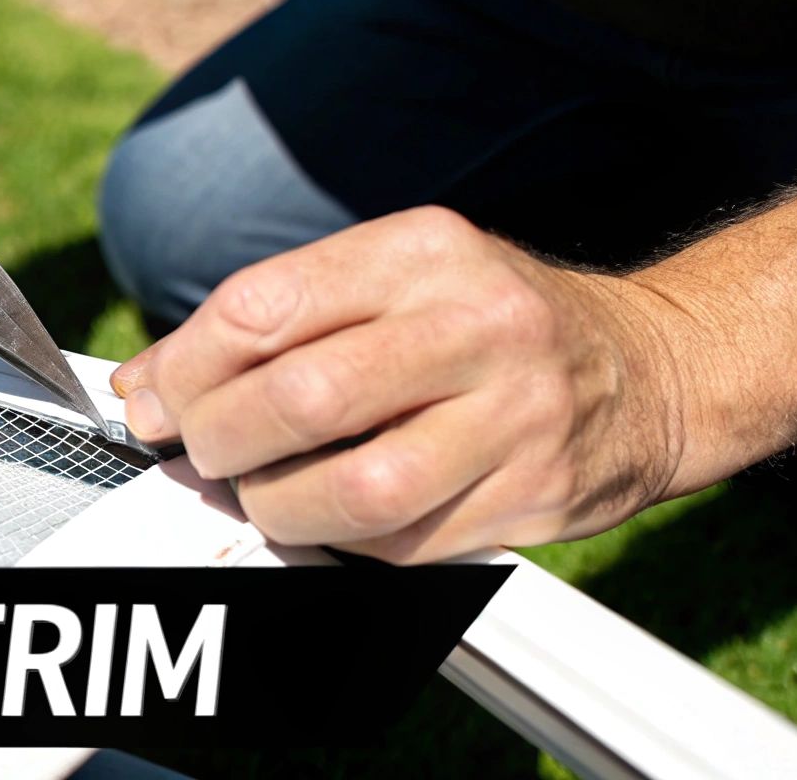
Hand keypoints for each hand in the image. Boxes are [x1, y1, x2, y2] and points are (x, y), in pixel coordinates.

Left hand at [111, 206, 702, 562]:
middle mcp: (474, 324)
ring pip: (350, 490)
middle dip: (216, 440)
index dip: (182, 367)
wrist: (649, 368)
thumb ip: (272, 319)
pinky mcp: (534, 494)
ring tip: (259, 491)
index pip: (262, 307)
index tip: (151, 399)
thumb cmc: (488, 320)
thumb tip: (146, 383)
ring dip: (274, 505)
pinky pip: (401, 545)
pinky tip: (327, 514)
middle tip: (199, 451)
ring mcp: (515, 414)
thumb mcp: (391, 277)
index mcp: (421, 251)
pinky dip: (340, 541)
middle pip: (298, 399)